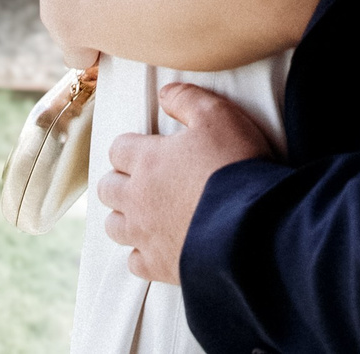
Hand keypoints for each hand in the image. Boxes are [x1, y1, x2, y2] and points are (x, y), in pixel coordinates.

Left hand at [93, 83, 274, 284]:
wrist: (252, 226)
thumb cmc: (234, 166)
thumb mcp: (218, 115)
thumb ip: (187, 98)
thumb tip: (164, 93)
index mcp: (146, 160)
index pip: (118, 148)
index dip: (132, 147)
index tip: (149, 149)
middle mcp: (137, 197)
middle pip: (108, 188)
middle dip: (120, 181)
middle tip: (144, 180)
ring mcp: (145, 234)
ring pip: (114, 226)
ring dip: (125, 217)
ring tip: (146, 213)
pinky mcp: (159, 265)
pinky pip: (134, 261)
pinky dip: (143, 253)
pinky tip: (159, 245)